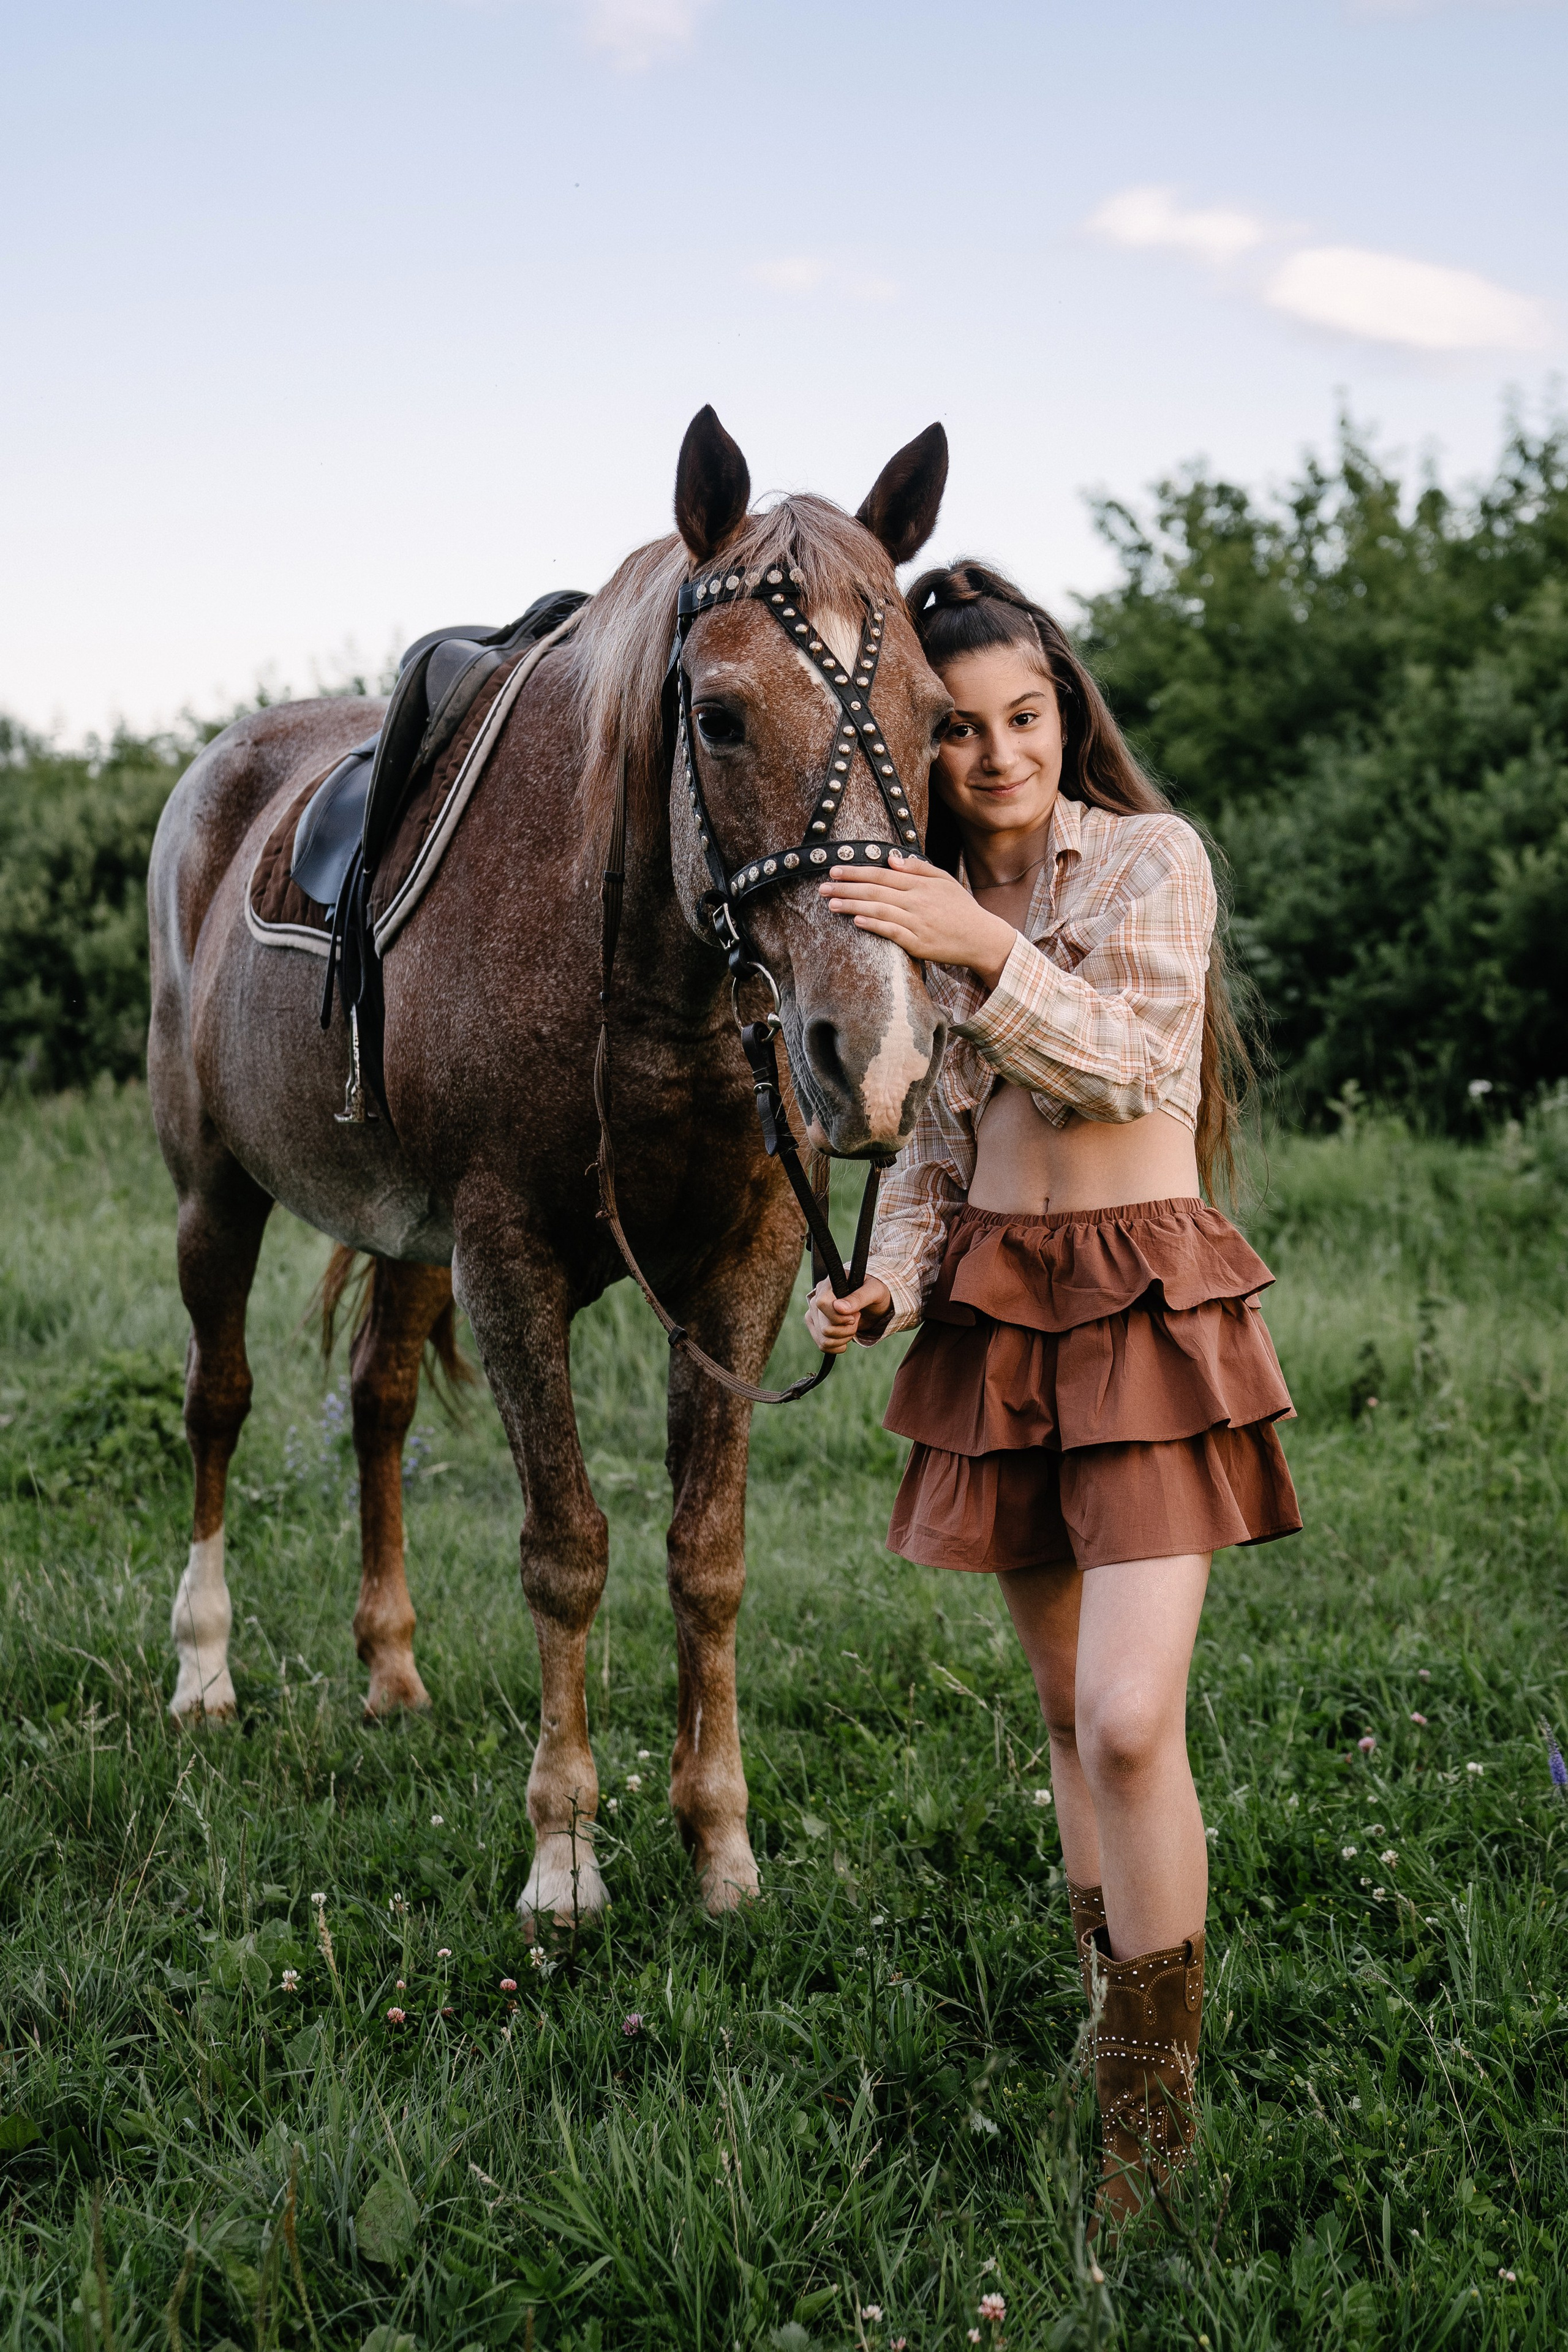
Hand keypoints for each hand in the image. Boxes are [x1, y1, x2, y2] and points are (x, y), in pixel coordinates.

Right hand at [804, 1275, 893, 1353]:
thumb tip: (839, 1307)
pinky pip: (822, 1344)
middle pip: (825, 1327)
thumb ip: (858, 1298)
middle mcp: (817, 1297)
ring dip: (843, 1338)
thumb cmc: (874, 1292)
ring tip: (852, 1326)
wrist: (872, 1303)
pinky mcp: (815, 1325)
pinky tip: (846, 1336)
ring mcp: (814, 1313)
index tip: (854, 1316)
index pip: (822, 1303)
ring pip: (823, 1339)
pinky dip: (838, 1345)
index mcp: (829, 1284)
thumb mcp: (874, 1291)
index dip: (839, 1316)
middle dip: (847, 1330)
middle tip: (857, 1318)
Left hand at [820, 852, 1016, 988]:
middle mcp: (917, 901)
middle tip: (823, 887)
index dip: (856, 872)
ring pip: (879, 910)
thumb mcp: (944, 880)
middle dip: (846, 888)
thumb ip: (917, 868)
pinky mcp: (919, 944)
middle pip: (874, 891)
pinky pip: (892, 932)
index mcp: (921, 884)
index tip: (834, 870)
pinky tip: (857, 922)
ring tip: (831, 904)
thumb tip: (890, 859)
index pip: (881, 874)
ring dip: (853, 906)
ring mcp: (917, 923)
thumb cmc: (961, 908)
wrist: (981, 938)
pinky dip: (874, 925)